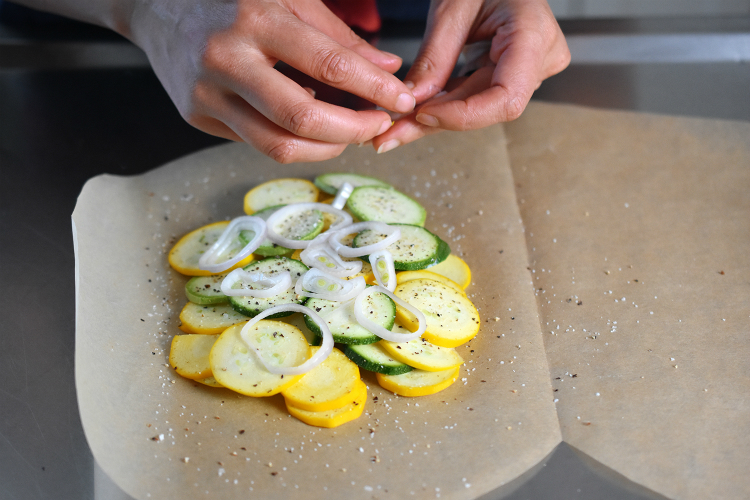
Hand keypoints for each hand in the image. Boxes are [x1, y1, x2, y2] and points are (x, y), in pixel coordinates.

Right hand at [125, 0, 415, 161]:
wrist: (152, 3)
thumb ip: (339, 37)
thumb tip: (387, 69)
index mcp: (255, 17)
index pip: (330, 64)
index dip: (374, 89)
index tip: (402, 100)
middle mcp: (226, 58)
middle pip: (303, 118)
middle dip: (353, 130)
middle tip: (377, 125)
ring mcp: (207, 92)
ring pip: (278, 146)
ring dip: (326, 148)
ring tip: (348, 132)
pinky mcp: (198, 115)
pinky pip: (256, 142)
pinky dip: (293, 140)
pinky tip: (309, 126)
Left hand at [372, 0, 569, 152]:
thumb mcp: (452, 8)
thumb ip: (435, 57)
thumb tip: (413, 100)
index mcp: (533, 35)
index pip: (506, 98)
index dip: (464, 115)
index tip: (423, 114)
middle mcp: (539, 59)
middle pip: (486, 108)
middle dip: (435, 121)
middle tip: (391, 133)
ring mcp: (529, 69)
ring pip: (477, 107)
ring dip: (434, 118)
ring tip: (394, 127)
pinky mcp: (511, 73)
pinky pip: (475, 96)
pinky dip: (443, 104)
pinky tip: (412, 115)